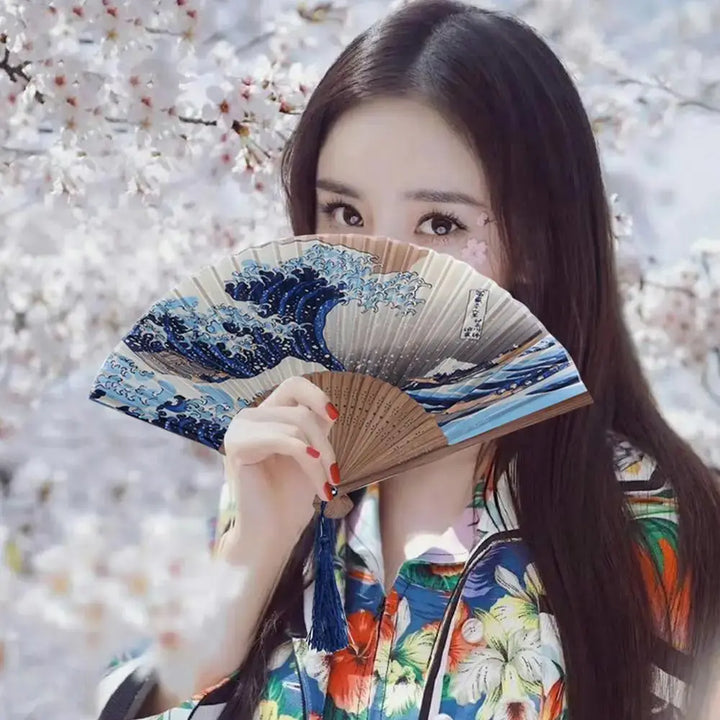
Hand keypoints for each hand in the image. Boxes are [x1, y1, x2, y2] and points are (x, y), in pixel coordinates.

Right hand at [220, 375, 340, 547]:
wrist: (272, 532)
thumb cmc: (290, 496)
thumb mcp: (311, 452)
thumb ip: (316, 427)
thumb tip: (330, 408)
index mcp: (265, 416)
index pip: (293, 385)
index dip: (317, 395)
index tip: (334, 417)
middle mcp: (248, 418)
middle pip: (300, 410)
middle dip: (324, 442)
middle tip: (333, 475)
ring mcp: (239, 430)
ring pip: (296, 425)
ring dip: (320, 459)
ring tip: (326, 487)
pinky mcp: (237, 446)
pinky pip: (286, 441)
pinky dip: (309, 461)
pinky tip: (319, 483)